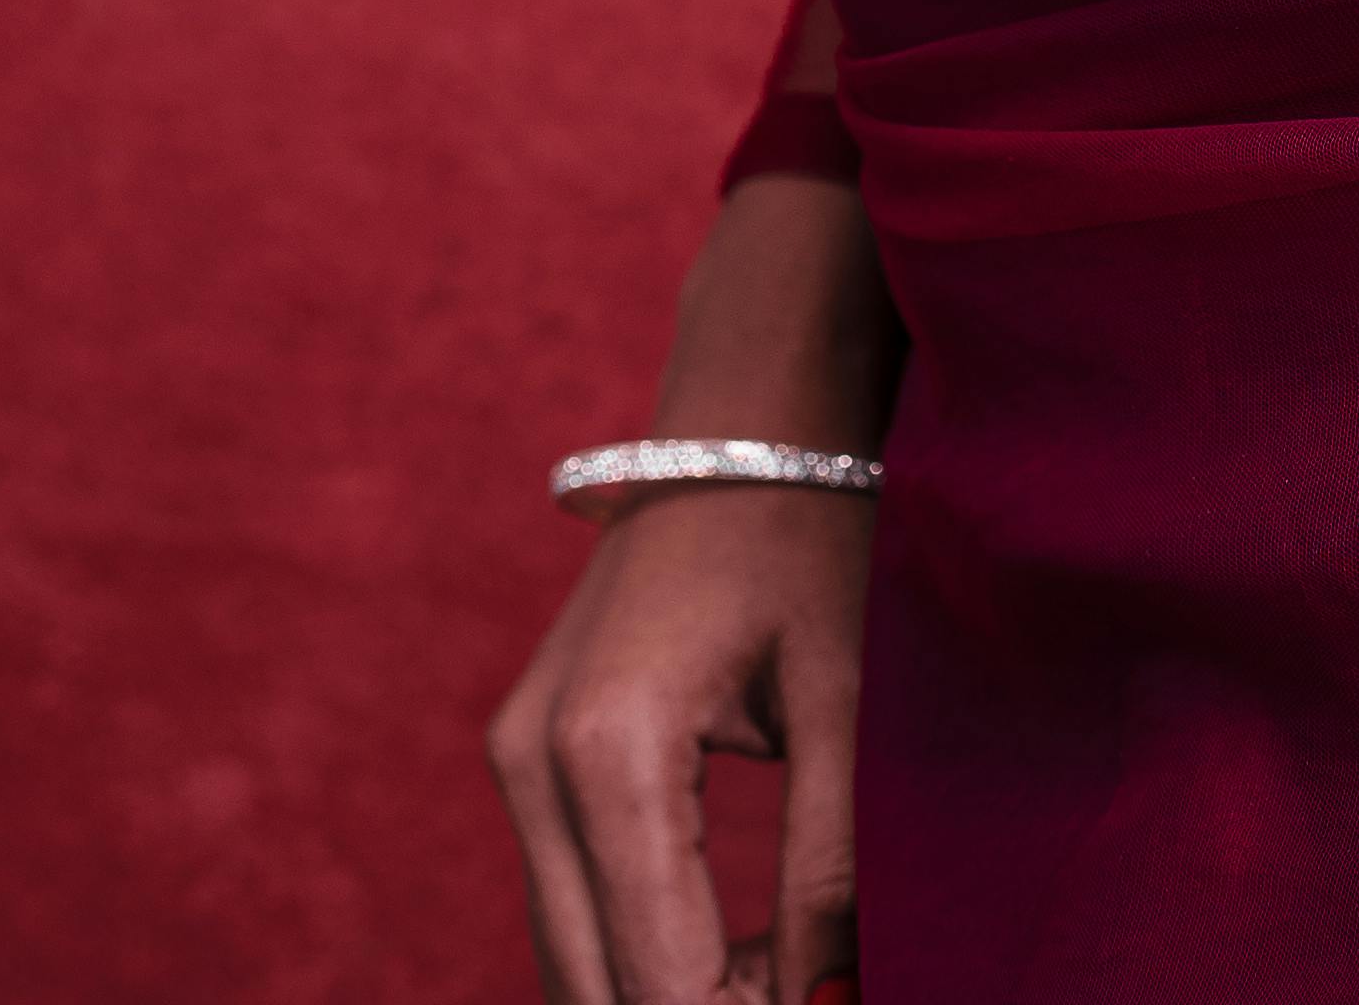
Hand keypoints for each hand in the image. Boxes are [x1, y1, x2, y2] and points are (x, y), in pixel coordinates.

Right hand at [488, 473, 869, 1002]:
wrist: (749, 413)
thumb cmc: (811, 536)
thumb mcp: (844, 702)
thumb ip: (831, 872)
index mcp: (609, 751)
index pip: (661, 981)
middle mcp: (532, 764)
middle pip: (595, 990)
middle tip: (811, 1001)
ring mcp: (514, 757)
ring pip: (570, 961)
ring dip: (669, 991)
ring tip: (790, 981)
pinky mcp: (524, 752)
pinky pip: (570, 902)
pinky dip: (642, 947)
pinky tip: (743, 945)